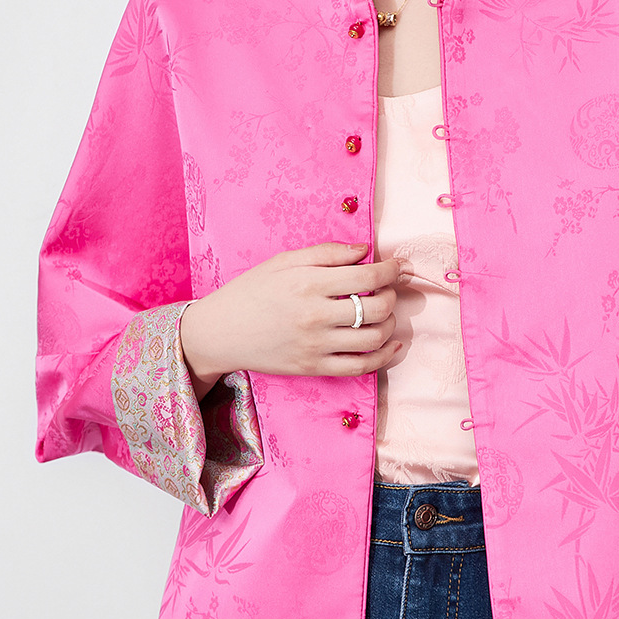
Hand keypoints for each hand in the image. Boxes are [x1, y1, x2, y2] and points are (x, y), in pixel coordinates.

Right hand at [178, 241, 409, 390]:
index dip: (391, 270)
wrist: (220, 332)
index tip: (398, 266)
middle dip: (392, 296)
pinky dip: (384, 357)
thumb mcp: (284, 261)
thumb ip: (327, 253)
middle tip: (389, 290)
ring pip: (373, 338)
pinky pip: (360, 366)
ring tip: (386, 315)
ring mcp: (315, 345)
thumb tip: (365, 250)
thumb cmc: (251, 291)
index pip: (367, 278)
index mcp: (308, 282)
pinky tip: (393, 345)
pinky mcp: (313, 367)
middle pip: (376, 308)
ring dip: (390, 324)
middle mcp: (315, 315)